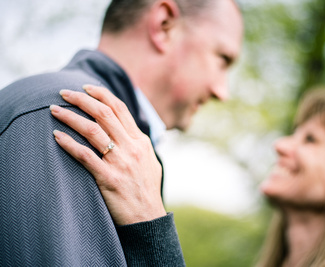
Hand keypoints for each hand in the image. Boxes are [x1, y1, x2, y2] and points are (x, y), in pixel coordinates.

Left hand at [50, 85, 165, 224]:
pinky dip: (69, 144)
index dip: (102, 95)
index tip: (86, 88)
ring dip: (71, 117)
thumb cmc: (147, 189)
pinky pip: (85, 156)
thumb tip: (131, 131)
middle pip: (104, 114)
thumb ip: (140, 144)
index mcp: (141, 141)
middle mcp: (131, 147)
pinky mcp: (108, 178)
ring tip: (54, 110)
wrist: (148, 217)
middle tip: (64, 92)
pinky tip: (56, 136)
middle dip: (82, 99)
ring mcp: (120, 162)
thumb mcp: (150, 161)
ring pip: (93, 131)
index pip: (120, 109)